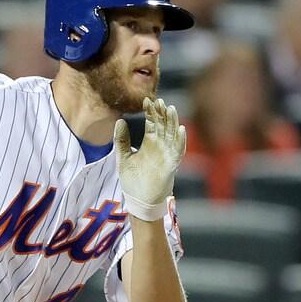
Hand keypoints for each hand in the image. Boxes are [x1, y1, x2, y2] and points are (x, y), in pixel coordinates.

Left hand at [114, 97, 185, 221]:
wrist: (139, 200)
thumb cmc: (133, 180)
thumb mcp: (123, 157)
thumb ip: (121, 140)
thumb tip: (119, 120)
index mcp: (150, 142)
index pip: (152, 122)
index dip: (150, 112)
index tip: (146, 100)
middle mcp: (160, 146)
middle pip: (164, 125)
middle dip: (162, 113)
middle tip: (159, 101)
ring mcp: (167, 154)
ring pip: (172, 134)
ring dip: (172, 122)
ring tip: (170, 109)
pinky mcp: (172, 165)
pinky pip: (178, 150)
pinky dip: (180, 140)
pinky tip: (181, 129)